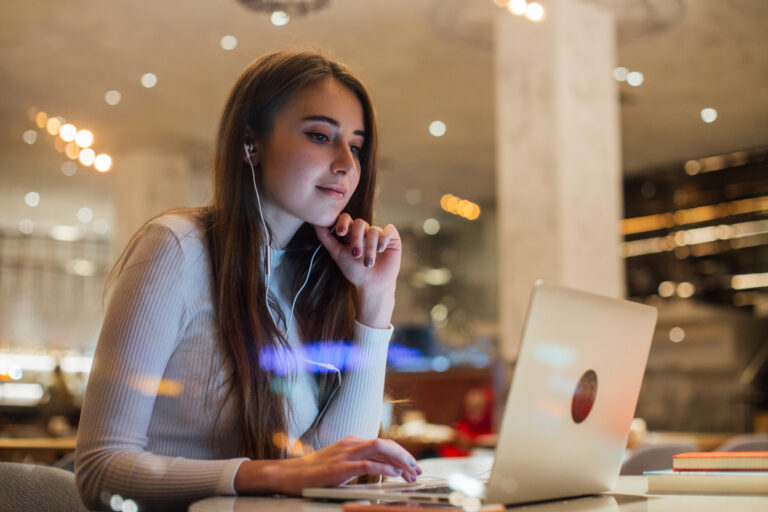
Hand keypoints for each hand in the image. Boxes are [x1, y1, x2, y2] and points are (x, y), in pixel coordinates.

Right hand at [234, 436, 421, 495]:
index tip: (412, 466)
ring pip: (380, 448)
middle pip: (386, 443)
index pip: (383, 444)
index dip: (401, 454)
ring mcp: (345, 454)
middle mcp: (351, 443)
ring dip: (399, 459)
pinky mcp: (340, 467)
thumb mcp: (339, 463)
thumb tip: (382, 468)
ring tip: (411, 472)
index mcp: (352, 442)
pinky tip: (394, 474)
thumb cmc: (313, 472)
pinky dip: (384, 468)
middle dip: (405, 456)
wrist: (288, 475)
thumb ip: (358, 462)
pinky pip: (367, 464)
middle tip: (417, 470)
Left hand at [314, 215, 400, 327]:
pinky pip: (389, 230)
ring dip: (370, 248)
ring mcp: (379, 234)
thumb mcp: (337, 254)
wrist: (372, 285)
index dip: (343, 222)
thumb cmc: (354, 271)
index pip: (347, 218)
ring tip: (368, 263)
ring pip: (373, 230)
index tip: (340, 233)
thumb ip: (326, 238)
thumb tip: (314, 222)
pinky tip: (381, 249)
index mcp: (352, 233)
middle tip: (356, 254)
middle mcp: (365, 232)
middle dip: (357, 239)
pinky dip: (384, 238)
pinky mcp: (392, 238)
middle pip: (360, 223)